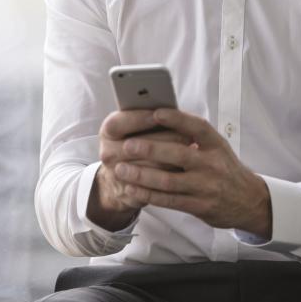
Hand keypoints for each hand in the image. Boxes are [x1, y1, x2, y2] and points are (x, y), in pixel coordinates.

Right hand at [87, 109, 191, 230]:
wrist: (117, 179)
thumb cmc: (134, 143)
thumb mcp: (133, 127)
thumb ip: (147, 116)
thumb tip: (170, 109)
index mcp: (108, 132)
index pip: (120, 123)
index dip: (139, 119)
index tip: (160, 114)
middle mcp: (109, 153)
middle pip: (138, 145)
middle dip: (166, 139)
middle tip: (188, 135)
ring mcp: (117, 174)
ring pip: (150, 167)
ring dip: (173, 159)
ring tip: (192, 151)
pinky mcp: (130, 193)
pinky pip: (154, 186)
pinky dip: (172, 176)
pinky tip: (185, 169)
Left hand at [111, 108, 271, 238]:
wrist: (248, 201)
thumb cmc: (223, 167)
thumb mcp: (216, 147)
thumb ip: (192, 135)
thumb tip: (158, 114)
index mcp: (216, 144)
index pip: (197, 127)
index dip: (177, 119)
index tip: (155, 112)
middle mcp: (212, 164)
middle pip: (178, 154)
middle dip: (150, 149)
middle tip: (127, 145)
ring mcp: (206, 187)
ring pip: (168, 181)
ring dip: (142, 175)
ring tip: (121, 169)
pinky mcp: (200, 206)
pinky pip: (169, 200)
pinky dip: (148, 194)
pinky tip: (132, 188)